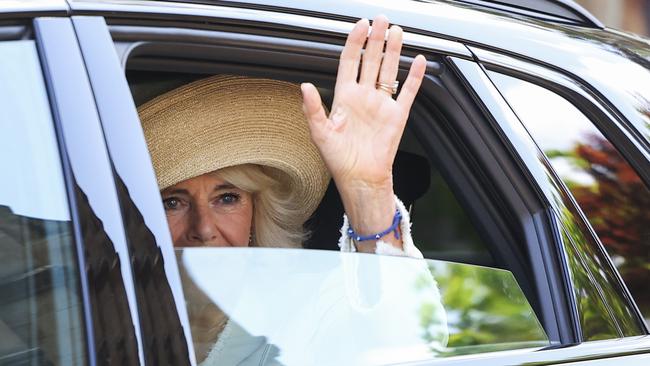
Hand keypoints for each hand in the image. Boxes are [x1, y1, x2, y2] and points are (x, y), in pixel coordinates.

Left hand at [301, 15, 425, 191]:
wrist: (360, 179)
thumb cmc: (338, 160)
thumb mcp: (320, 133)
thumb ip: (312, 108)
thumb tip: (305, 87)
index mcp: (344, 98)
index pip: (350, 62)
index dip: (355, 43)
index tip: (360, 26)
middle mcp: (363, 97)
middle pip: (371, 61)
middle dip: (376, 39)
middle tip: (382, 20)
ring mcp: (381, 105)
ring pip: (389, 71)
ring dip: (393, 52)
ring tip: (397, 32)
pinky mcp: (397, 116)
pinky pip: (408, 92)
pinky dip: (414, 77)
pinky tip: (419, 61)